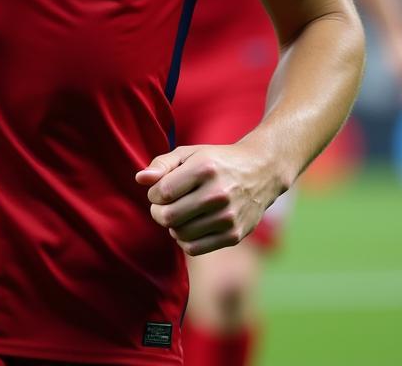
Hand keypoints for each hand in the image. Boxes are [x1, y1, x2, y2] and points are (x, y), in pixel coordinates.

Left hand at [135, 142, 281, 255]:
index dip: (153, 193)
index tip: (158, 190)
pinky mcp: (234, 235)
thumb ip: (162, 164)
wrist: (260, 172)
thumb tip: (140, 179)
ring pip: (180, 233)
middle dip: (157, 211)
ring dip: (171, 225)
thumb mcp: (189, 153)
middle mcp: (218, 194)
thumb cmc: (216, 161)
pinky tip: (188, 225)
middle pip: (169, 216)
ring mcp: (228, 217)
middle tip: (162, 205)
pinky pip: (194, 248)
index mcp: (205, 168)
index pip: (162, 192)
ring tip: (178, 212)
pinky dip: (184, 239)